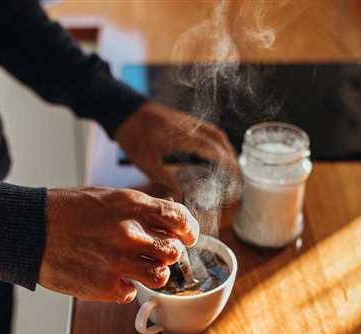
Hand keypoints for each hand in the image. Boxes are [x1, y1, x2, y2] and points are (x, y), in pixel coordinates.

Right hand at [38, 187, 199, 302]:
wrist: (29, 230)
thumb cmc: (63, 211)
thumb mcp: (104, 196)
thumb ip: (135, 208)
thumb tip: (163, 216)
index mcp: (130, 205)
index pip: (178, 218)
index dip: (188, 229)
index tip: (187, 236)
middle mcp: (129, 233)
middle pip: (173, 251)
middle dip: (169, 254)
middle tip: (159, 255)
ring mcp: (118, 262)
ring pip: (160, 276)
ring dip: (153, 274)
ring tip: (139, 269)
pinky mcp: (105, 286)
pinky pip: (132, 293)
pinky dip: (125, 288)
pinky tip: (111, 278)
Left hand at [115, 102, 237, 197]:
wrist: (124, 111)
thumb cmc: (133, 135)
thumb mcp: (146, 162)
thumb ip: (165, 179)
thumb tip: (181, 196)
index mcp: (183, 136)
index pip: (213, 149)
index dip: (227, 164)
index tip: (236, 177)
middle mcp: (189, 126)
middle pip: (219, 139)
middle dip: (231, 157)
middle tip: (236, 175)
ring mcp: (187, 121)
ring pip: (214, 132)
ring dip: (225, 148)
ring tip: (229, 166)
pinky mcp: (183, 120)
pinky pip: (206, 129)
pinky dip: (215, 141)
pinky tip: (213, 152)